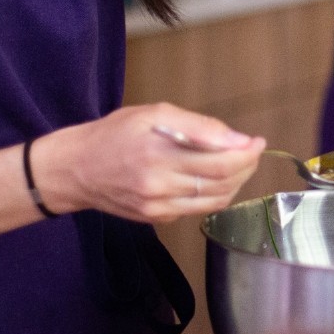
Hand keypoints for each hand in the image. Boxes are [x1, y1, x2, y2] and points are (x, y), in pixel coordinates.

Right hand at [33, 104, 264, 223]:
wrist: (76, 169)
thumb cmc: (114, 134)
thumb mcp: (154, 114)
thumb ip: (198, 126)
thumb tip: (237, 140)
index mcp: (159, 152)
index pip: (220, 161)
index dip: (246, 153)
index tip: (256, 141)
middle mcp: (159, 184)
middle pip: (222, 183)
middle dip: (245, 166)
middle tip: (250, 151)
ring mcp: (158, 206)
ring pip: (214, 200)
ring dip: (235, 183)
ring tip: (237, 164)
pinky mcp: (156, 219)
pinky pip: (197, 209)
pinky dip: (214, 195)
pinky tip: (213, 179)